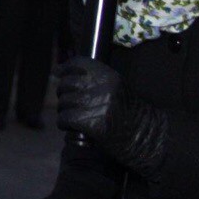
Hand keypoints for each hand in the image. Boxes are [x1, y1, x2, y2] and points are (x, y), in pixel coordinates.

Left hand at [54, 56, 167, 178]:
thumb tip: (58, 70)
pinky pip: (65, 118)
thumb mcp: (114, 87)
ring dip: (64, 110)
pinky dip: (64, 123)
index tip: (59, 72)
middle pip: (67, 84)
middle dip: (63, 93)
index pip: (79, 63)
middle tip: (69, 102)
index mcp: (109, 76)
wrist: (141, 135)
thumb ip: (91, 78)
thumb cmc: (125, 111)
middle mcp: (102, 88)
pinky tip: (71, 126)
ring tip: (73, 115)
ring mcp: (96, 106)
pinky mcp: (90, 123)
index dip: (65, 68)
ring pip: (64, 102)